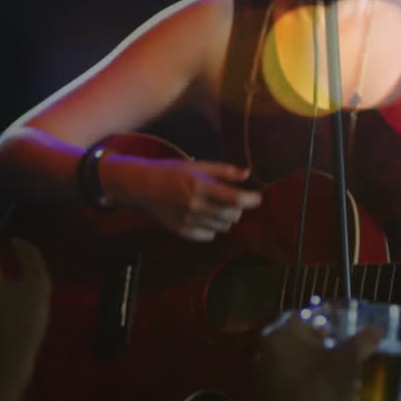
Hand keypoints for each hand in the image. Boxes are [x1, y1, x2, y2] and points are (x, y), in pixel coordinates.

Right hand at [102, 155, 261, 241]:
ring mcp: (188, 220)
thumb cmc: (171, 172)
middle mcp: (195, 205)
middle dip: (237, 208)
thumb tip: (247, 174)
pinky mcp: (182, 231)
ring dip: (225, 218)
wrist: (143, 187)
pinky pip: (209, 235)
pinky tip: (204, 216)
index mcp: (200, 186)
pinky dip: (212, 227)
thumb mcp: (197, 166)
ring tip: (216, 206)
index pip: (235, 199)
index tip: (257, 197)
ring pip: (222, 226)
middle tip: (231, 199)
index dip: (251, 199)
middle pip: (231, 215)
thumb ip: (223, 171)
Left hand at [257, 313, 382, 400]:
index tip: (337, 332)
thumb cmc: (325, 388)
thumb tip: (378, 329)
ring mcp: (262, 374)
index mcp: (283, 334)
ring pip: (285, 357)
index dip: (323, 322)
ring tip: (326, 369)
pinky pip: (281, 378)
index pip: (303, 317)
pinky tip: (313, 386)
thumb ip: (362, 342)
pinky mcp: (264, 395)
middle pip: (293, 337)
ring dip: (303, 359)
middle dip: (313, 341)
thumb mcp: (348, 362)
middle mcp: (266, 350)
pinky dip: (295, 378)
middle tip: (334, 350)